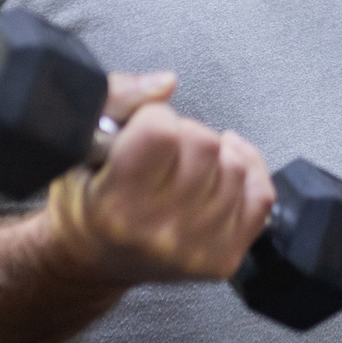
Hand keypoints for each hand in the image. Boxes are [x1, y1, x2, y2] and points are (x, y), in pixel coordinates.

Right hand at [46, 81, 275, 287]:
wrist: (90, 260)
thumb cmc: (86, 200)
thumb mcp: (81, 142)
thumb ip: (119, 99)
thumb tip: (167, 82)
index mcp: (115, 205)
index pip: (161, 129)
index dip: (152, 118)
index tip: (141, 133)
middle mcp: (158, 233)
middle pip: (204, 143)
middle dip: (184, 135)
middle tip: (163, 153)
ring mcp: (196, 249)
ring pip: (235, 166)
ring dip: (213, 156)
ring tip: (185, 167)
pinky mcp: (224, 258)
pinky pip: (260, 194)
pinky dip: (246, 171)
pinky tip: (221, 169)